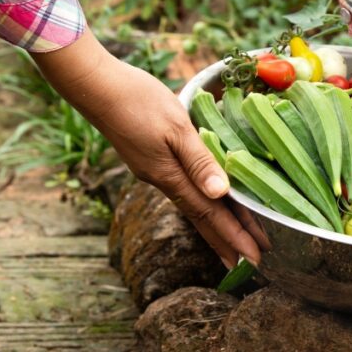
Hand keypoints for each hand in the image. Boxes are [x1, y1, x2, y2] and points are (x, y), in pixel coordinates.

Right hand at [31, 32, 267, 267]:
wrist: (96, 86)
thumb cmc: (138, 101)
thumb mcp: (175, 127)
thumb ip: (199, 160)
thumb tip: (221, 194)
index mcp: (171, 176)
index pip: (210, 215)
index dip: (234, 237)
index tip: (254, 260)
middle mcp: (163, 180)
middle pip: (203, 218)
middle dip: (228, 241)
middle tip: (252, 265)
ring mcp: (156, 170)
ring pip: (195, 205)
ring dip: (217, 226)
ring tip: (236, 244)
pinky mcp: (152, 159)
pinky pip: (186, 190)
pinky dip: (203, 203)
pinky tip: (210, 203)